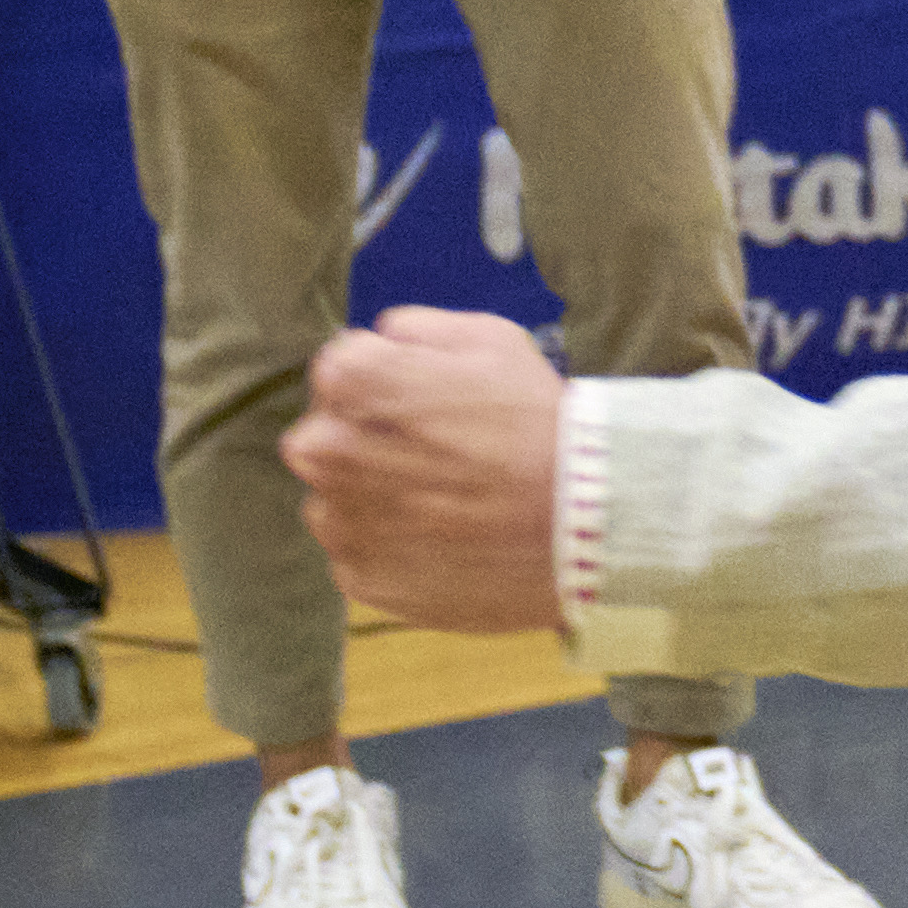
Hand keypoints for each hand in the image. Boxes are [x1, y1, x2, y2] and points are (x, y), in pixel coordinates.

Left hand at [286, 308, 574, 636]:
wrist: (584, 524)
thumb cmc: (539, 423)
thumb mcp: (493, 340)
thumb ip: (418, 329)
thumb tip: (384, 341)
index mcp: (351, 382)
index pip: (339, 373)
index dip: (389, 384)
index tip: (431, 405)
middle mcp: (324, 451)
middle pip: (329, 438)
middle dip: (371, 443)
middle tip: (440, 456)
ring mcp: (340, 522)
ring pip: (341, 501)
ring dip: (377, 498)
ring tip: (447, 503)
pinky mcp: (361, 579)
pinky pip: (364, 555)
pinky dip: (396, 549)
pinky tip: (446, 540)